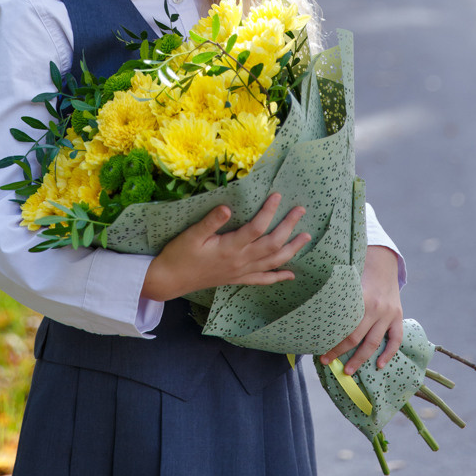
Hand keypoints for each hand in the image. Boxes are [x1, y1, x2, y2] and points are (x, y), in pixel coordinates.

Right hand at [141, 192, 310, 301]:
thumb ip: (211, 221)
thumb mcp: (191, 235)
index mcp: (230, 248)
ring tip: (306, 237)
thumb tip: (228, 207)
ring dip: (291, 249)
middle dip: (289, 227)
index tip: (278, 195)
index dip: (269, 211)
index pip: (257, 227)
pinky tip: (290, 275)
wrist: (170, 280)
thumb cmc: (179, 254)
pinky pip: (262, 280)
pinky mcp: (237, 279)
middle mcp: (240, 261)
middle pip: (272, 244)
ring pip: (273, 262)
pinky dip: (278, 277)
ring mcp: (241, 272)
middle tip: (301, 210)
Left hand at [319, 244, 402, 375]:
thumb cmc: (359, 272)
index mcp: (360, 298)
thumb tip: (314, 312)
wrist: (383, 263)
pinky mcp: (398, 317)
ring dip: (360, 359)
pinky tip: (379, 365)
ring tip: (348, 371)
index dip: (332, 341)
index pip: (344, 327)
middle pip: (356, 337)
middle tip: (327, 361)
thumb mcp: (347, 281)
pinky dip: (388, 353)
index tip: (320, 350)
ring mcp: (388, 314)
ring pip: (374, 342)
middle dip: (340, 352)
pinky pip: (395, 339)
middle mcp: (375, 308)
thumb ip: (335, 296)